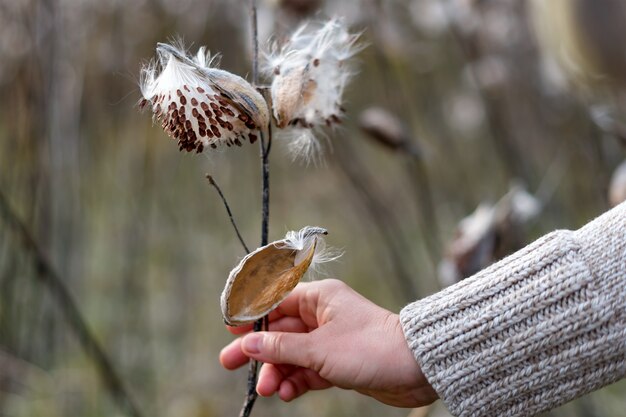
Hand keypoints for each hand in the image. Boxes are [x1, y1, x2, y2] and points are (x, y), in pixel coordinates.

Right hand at [219, 279, 437, 406]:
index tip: (229, 328)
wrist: (416, 369)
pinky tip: (287, 393)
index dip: (251, 316)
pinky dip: (297, 381)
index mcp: (320, 298)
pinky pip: (309, 370)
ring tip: (267, 389)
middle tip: (227, 363)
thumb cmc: (369, 348)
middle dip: (257, 349)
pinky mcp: (339, 363)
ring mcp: (331, 340)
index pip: (276, 302)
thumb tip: (248, 345)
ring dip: (278, 371)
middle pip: (280, 330)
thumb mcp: (319, 349)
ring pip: (293, 354)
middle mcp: (324, 315)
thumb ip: (281, 348)